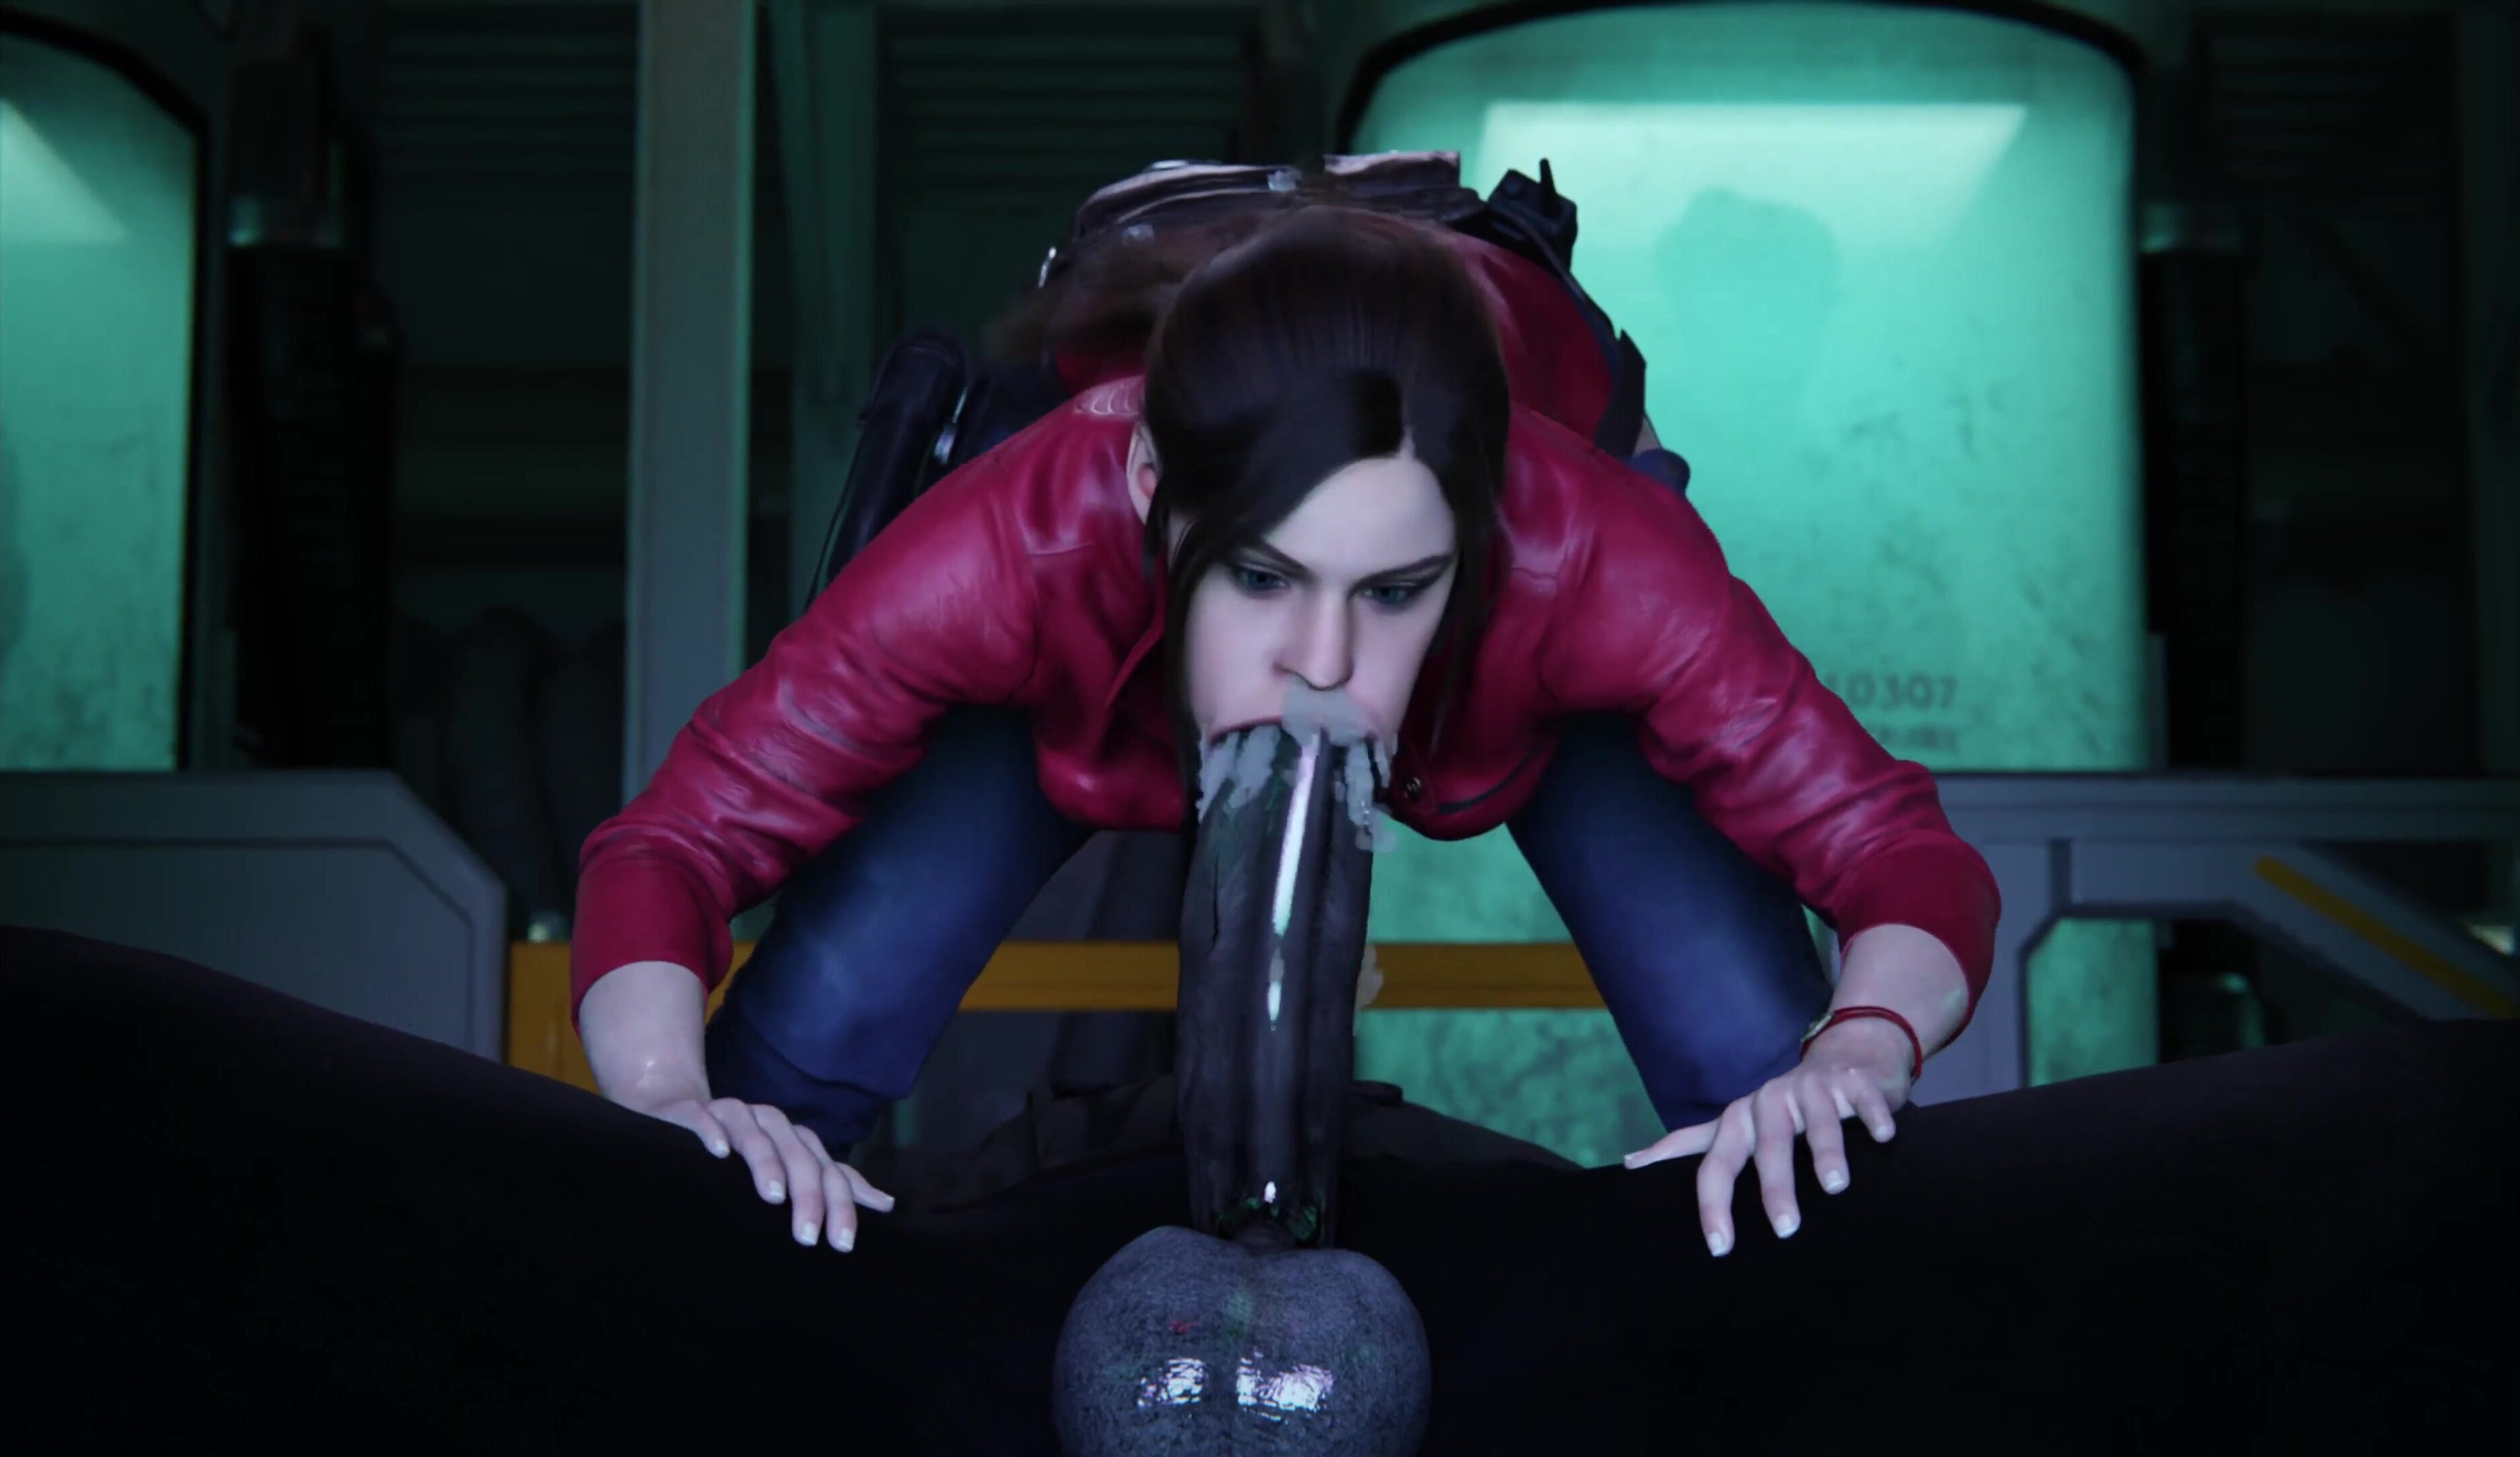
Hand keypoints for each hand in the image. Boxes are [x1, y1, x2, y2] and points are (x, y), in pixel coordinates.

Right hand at [635, 1093, 895, 1252]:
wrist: (681, 1114)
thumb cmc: (743, 1154)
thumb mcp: (792, 1169)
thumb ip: (835, 1184)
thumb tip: (886, 1204)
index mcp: (796, 1139)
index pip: (827, 1170)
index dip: (840, 1204)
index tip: (843, 1244)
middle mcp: (770, 1124)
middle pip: (799, 1156)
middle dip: (808, 1196)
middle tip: (808, 1237)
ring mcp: (733, 1115)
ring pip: (757, 1136)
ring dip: (767, 1163)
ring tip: (774, 1197)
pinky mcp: (694, 1113)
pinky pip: (704, 1119)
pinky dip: (712, 1134)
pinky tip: (718, 1155)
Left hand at [1622, 1017, 1913, 1256]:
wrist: (1844, 1057)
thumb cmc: (1784, 1107)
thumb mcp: (1737, 1123)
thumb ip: (1694, 1144)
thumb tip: (1630, 1163)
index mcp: (1739, 1120)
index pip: (1716, 1164)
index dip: (1713, 1204)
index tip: (1719, 1247)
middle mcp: (1769, 1102)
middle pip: (1766, 1147)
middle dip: (1774, 1187)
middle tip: (1786, 1229)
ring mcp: (1812, 1089)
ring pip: (1815, 1122)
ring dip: (1824, 1152)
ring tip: (1834, 1187)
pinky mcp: (1853, 1083)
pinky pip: (1862, 1100)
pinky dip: (1873, 1118)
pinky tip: (1883, 1138)